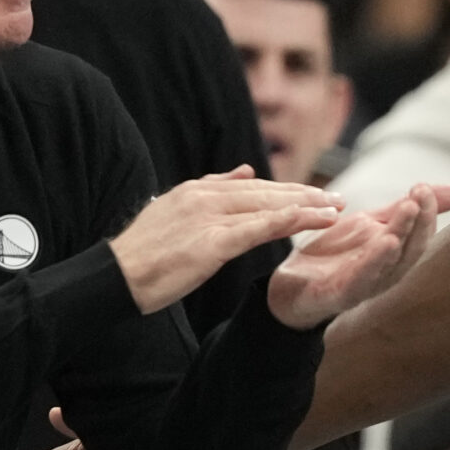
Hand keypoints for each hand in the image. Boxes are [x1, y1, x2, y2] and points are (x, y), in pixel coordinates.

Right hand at [113, 167, 343, 314]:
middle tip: (337, 199)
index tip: (314, 194)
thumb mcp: (173, 213)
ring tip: (336, 209)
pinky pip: (260, 228)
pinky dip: (290, 221)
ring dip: (306, 206)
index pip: (250, 187)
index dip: (285, 191)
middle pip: (265, 192)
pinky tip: (315, 220)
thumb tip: (242, 171)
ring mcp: (208, 218)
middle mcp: (204, 197)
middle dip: (304, 195)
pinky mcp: (211, 242)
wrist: (112, 278)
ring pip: (268, 206)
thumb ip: (210, 191)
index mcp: (195, 191)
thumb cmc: (141, 256)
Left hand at [269, 184, 449, 329]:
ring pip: (391, 262)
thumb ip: (403, 210)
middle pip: (412, 249)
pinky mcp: (339, 295)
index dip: (428, 212)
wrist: (290, 287)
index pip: (421, 235)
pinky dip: (375, 261)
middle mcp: (386, 274)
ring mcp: (364, 286)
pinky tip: (385, 242)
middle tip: (421, 193)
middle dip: (420, 219)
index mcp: (396, 257)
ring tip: (409, 210)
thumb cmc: (335, 257)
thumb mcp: (370, 225)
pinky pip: (361, 279)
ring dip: (402, 235)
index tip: (425, 187)